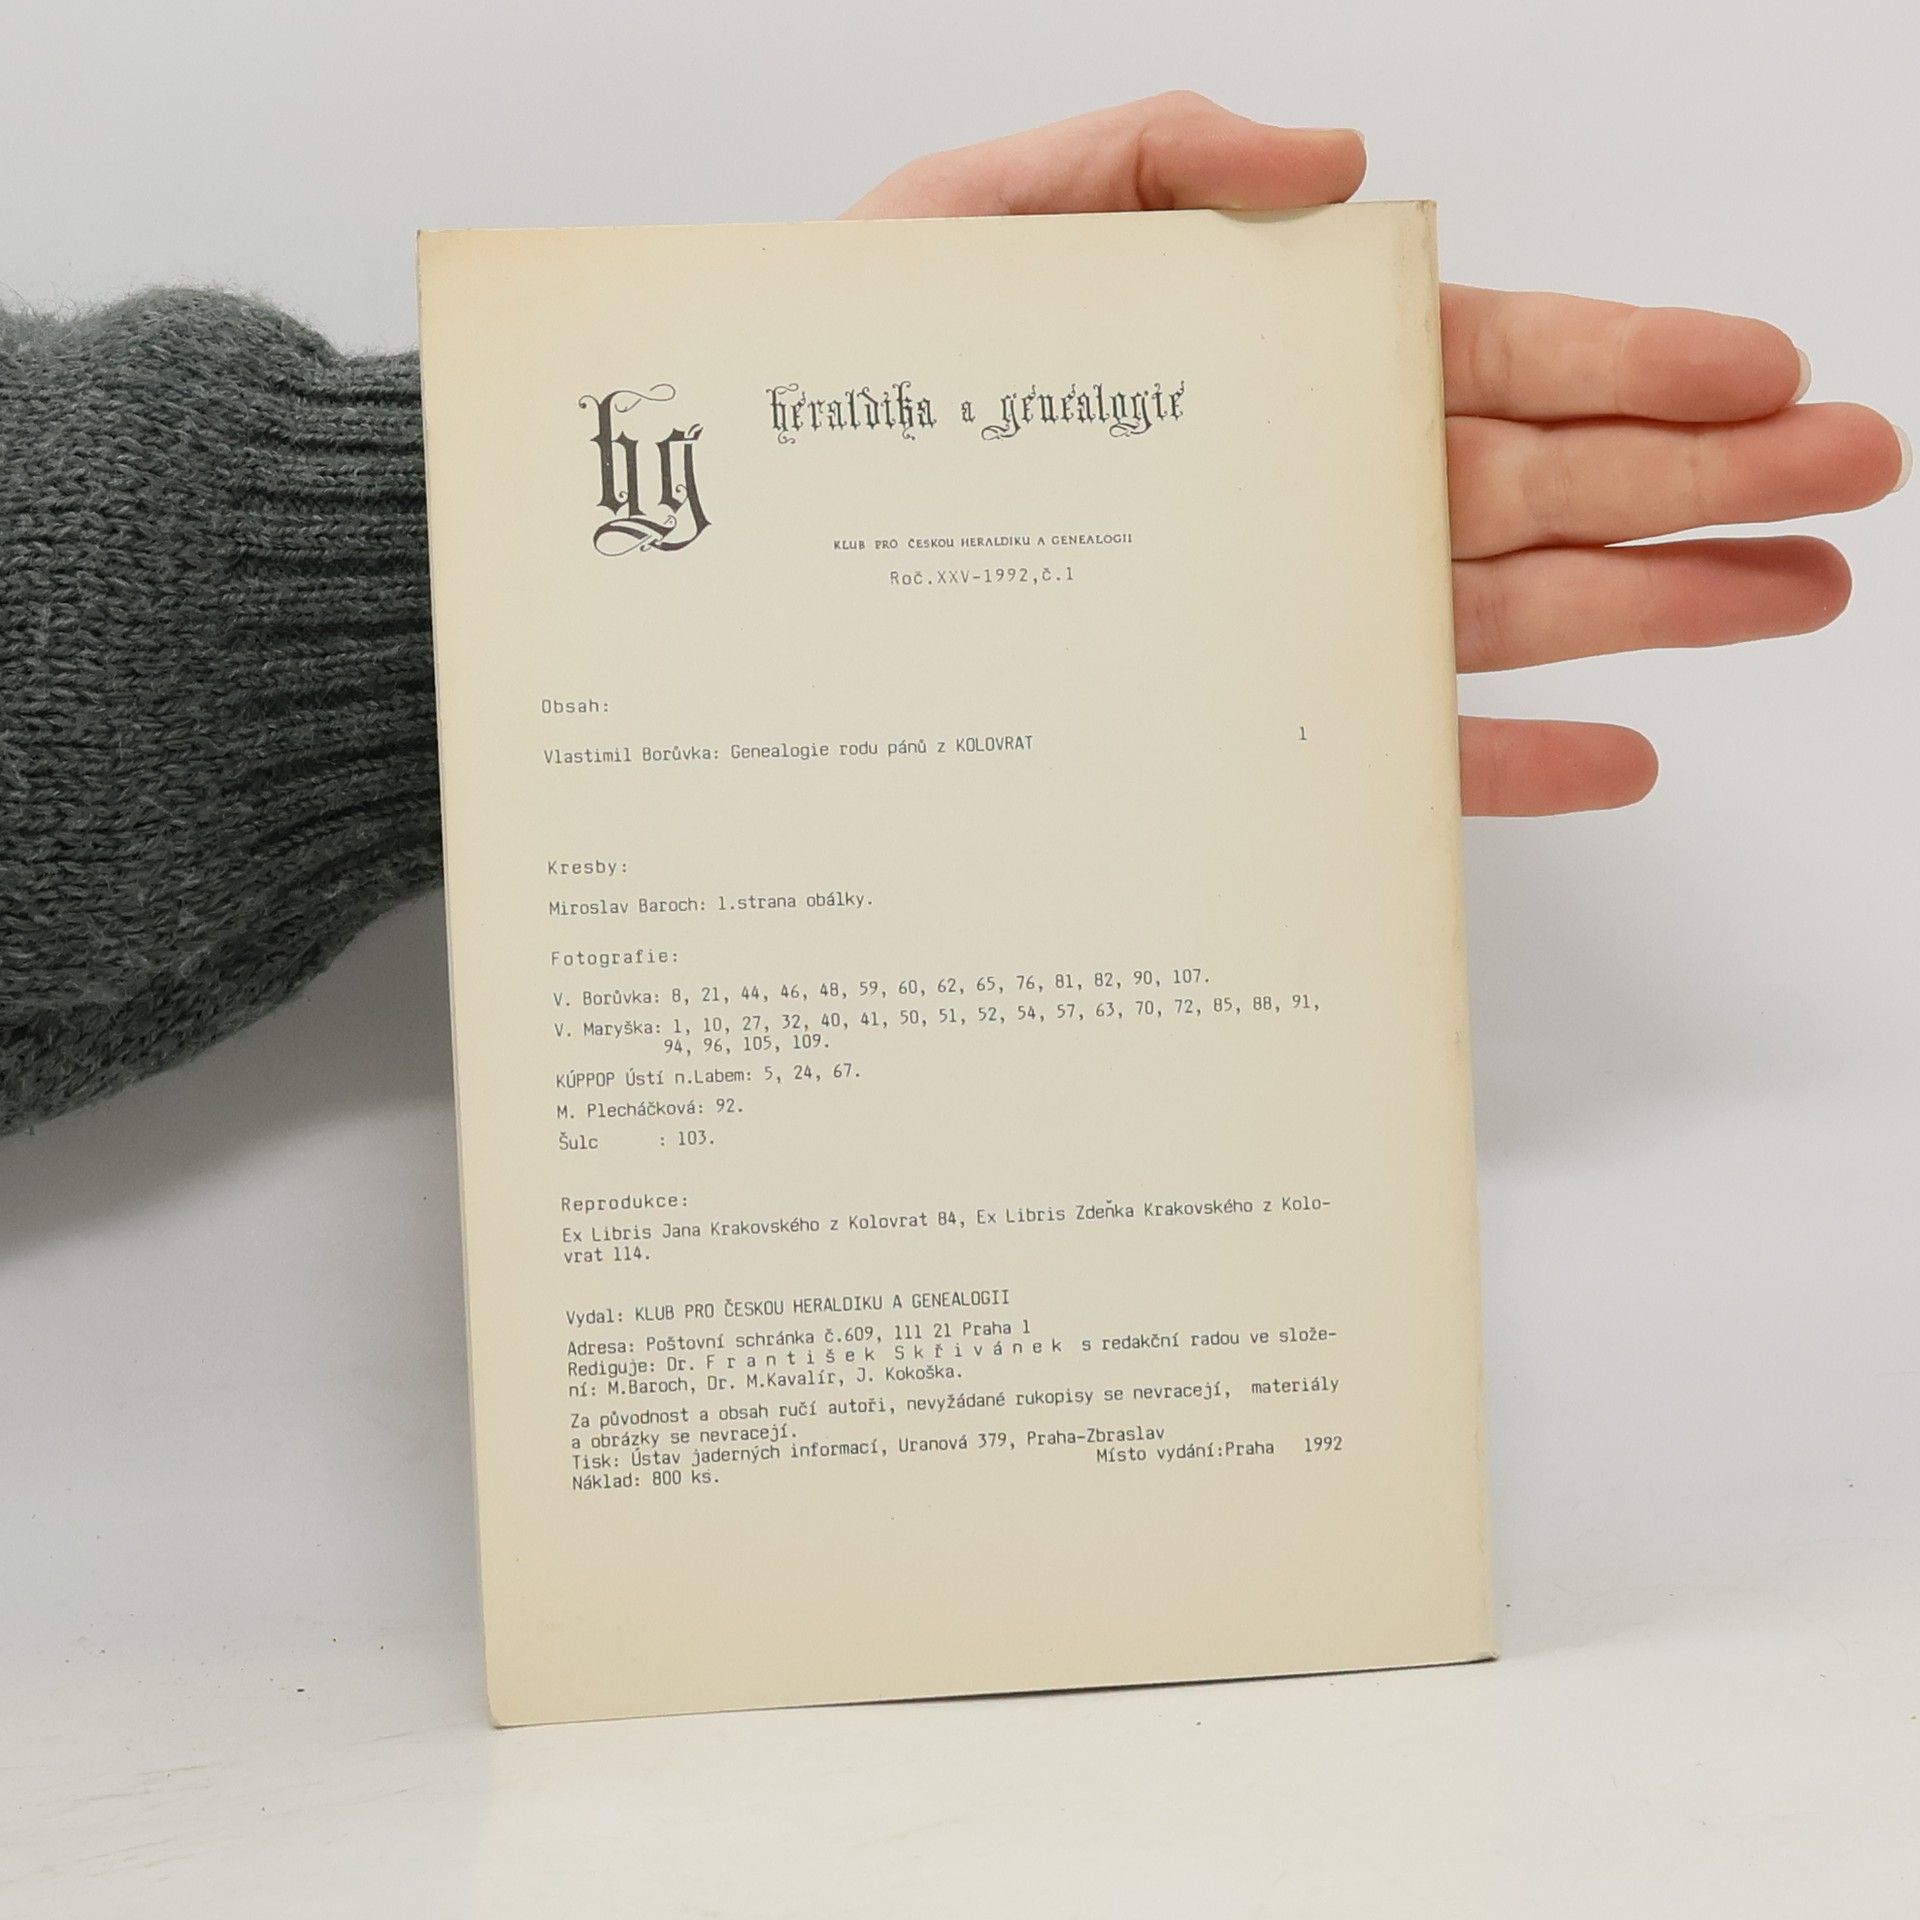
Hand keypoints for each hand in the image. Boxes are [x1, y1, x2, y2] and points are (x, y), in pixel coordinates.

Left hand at [845, 94, 1908, 815]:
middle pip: (1543, 480)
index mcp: (1264, 367)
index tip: (1771, 365)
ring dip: (1658, 606)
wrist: (735, 565)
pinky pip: (1394, 751)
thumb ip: (1147, 164)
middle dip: (1706, 473)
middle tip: (1857, 470)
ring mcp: (1277, 622)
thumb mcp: (974, 226)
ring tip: (1798, 592)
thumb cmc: (841, 392)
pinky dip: (1506, 759)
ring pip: (1504, 612)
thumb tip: (1343, 163)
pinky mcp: (1232, 735)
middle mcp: (1297, 496)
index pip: (1493, 354)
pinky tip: (1619, 758)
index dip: (1643, 359)